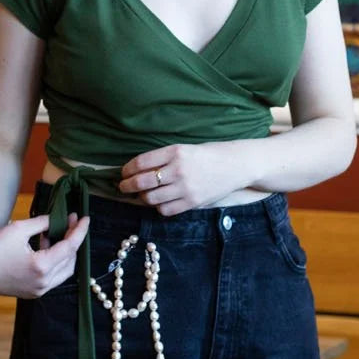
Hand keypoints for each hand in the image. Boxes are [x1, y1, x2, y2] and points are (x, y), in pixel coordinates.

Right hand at [0, 212, 88, 298]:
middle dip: (73, 240)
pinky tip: (45, 245)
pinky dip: (54, 262)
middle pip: (70, 260)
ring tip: (54, 232)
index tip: (85, 218)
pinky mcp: (32, 293)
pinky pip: (52, 277)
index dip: (80, 231)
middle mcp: (42, 283)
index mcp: (41, 266)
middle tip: (70, 221)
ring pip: (64, 271)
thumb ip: (43, 223)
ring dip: (64, 252)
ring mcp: (38, 291)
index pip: (70, 247)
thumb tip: (58, 219)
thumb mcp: (19, 228)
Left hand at [118, 143, 241, 215]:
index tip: (123, 173)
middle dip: (127, 186)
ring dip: (141, 198)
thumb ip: (163, 159)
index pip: (141, 162)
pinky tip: (158, 202)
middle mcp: (179, 170)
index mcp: (175, 152)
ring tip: (141, 195)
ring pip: (151, 198)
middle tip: (123, 187)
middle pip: (142, 182)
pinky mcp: (192, 202)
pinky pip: (166, 210)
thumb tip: (136, 170)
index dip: (127, 169)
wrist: (235, 165)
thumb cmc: (207, 155)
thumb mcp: (184, 149)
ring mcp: (186, 188)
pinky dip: (158, 207)